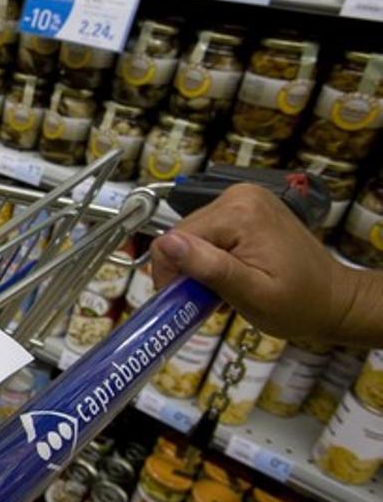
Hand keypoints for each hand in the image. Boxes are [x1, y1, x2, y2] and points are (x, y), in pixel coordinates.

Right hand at [150, 183, 354, 341]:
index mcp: (240, 212)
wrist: (334, 300)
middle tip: (208, 298)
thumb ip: (210, 268)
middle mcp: (240, 196)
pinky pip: (209, 232)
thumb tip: (167, 244)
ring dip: (199, 265)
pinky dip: (211, 257)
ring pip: (193, 235)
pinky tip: (229, 274)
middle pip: (184, 234)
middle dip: (188, 269)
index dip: (173, 273)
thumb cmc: (300, 305)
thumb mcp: (252, 294)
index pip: (176, 237)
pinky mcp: (246, 207)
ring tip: (223, 288)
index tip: (187, 300)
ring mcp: (244, 198)